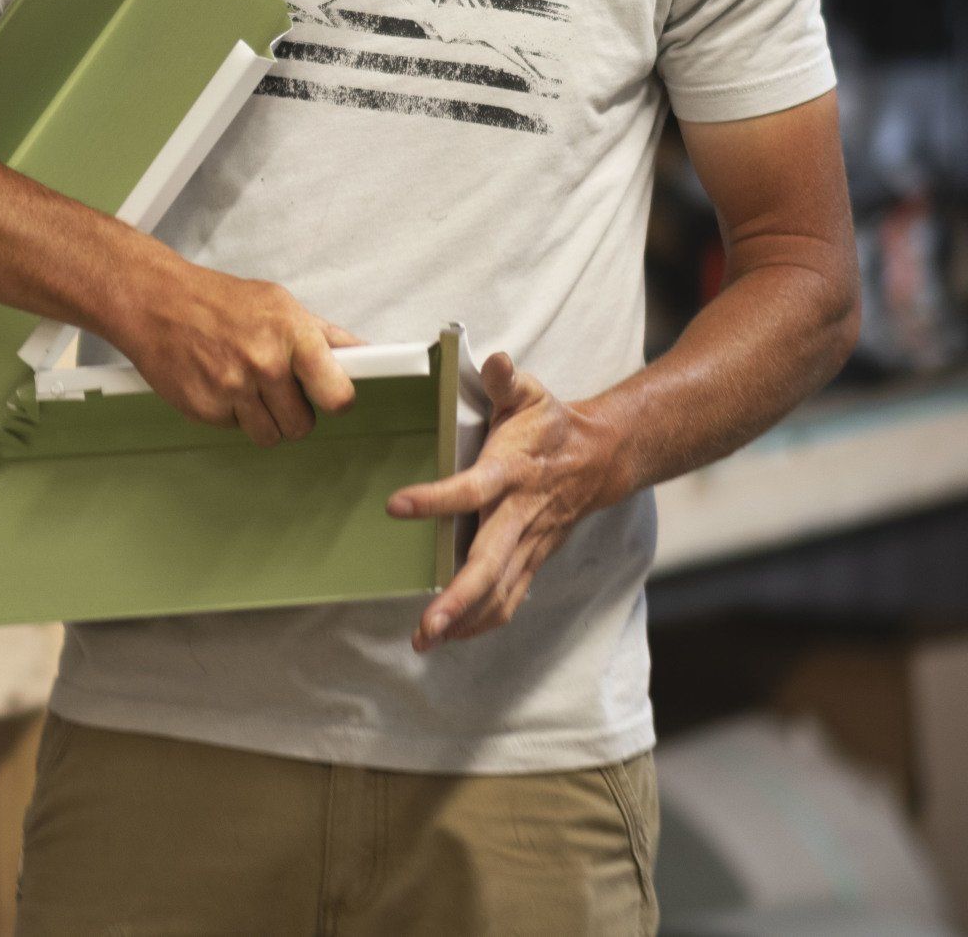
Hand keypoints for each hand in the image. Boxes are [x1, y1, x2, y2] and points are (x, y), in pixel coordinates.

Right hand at [99, 253, 359, 448]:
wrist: (154, 302)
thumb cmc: (216, 300)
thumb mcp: (277, 303)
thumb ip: (322, 334)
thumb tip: (363, 353)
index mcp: (291, 334)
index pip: (338, 395)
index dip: (335, 400)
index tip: (329, 396)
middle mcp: (265, 363)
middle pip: (302, 425)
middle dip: (292, 411)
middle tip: (274, 386)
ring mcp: (233, 389)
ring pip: (270, 435)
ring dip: (262, 418)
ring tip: (244, 386)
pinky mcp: (205, 409)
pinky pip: (235, 430)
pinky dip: (228, 414)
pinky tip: (218, 384)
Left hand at [386, 353, 628, 652]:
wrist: (602, 458)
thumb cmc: (551, 423)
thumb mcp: (531, 393)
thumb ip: (506, 379)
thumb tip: (494, 358)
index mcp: (512, 472)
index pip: (470, 490)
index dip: (435, 500)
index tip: (395, 506)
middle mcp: (520, 515)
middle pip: (489, 563)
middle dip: (458, 598)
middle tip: (426, 623)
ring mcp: (528, 543)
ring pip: (500, 591)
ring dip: (465, 620)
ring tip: (425, 640)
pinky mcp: (532, 558)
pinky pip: (509, 598)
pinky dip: (483, 621)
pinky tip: (452, 636)